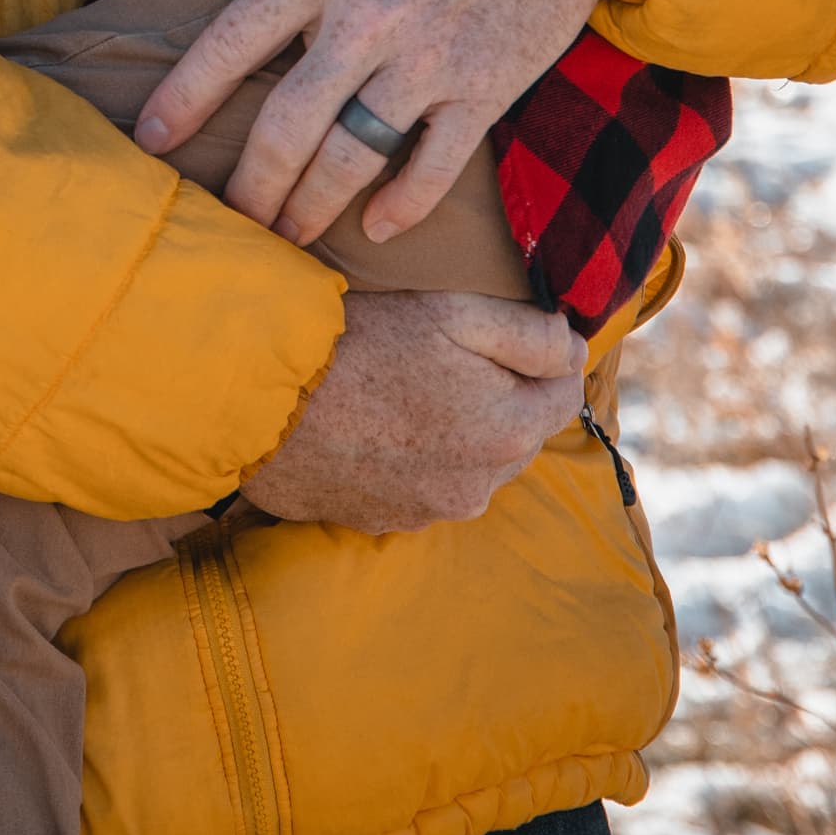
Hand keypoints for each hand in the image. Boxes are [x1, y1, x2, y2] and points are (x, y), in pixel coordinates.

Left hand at [137, 0, 631, 248]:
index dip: (184, 97)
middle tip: (229, 221)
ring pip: (352, 157)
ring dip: (313, 206)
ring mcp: (428, 59)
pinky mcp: (487, 86)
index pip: (232, 41)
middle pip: (286, 124)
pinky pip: (434, 165)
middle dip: (250, 184)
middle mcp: (366, 18)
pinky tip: (375, 227)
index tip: (149, 140)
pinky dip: (403, 206)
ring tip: (288, 236)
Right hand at [237, 291, 581, 529]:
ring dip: (452, 433)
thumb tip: (573, 348)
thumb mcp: (454, 313)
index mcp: (506, 433)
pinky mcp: (379, 521)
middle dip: (496, 397)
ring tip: (399, 392)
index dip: (541, 358)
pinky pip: (417, 486)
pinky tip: (370, 425)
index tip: (500, 335)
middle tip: (440, 357)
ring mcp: (426, 511)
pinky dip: (407, 459)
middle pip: (515, 433)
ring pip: (467, 464)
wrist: (261, 394)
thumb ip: (531, 333)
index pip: (564, 394)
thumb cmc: (360, 342)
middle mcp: (477, 488)